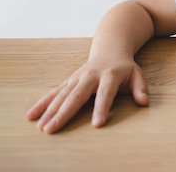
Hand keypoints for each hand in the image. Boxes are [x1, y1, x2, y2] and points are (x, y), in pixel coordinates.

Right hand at [26, 57, 148, 133]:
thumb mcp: (137, 73)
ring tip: (41, 127)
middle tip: (53, 129)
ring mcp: (77, 78)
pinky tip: (31, 115)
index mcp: (110, 75)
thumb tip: (144, 101)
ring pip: (62, 95)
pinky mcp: (69, 81)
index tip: (97, 124)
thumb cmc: (125, 66)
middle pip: (76, 96)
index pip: (106, 94)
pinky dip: (42, 104)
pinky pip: (54, 93)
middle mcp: (90, 76)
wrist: (110, 48)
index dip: (102, 108)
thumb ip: (140, 88)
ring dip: (50, 111)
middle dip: (64, 113)